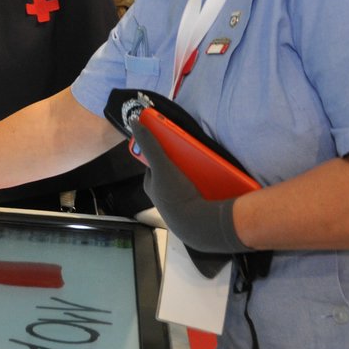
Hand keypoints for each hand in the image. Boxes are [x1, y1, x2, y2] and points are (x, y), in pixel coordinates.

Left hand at [130, 117, 249, 273]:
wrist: (200, 226)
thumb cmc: (176, 196)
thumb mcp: (161, 165)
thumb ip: (149, 144)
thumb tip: (134, 122)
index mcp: (152, 186)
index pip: (155, 161)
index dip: (162, 150)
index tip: (173, 141)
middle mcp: (163, 195)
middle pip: (172, 169)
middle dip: (182, 160)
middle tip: (193, 152)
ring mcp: (179, 203)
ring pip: (186, 180)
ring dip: (196, 171)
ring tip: (207, 164)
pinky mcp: (194, 209)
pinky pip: (199, 191)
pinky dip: (206, 184)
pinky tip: (214, 179)